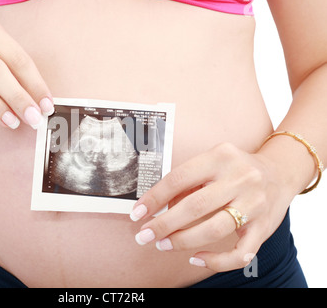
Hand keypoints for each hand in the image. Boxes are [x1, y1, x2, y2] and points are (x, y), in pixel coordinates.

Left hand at [130, 142, 293, 271]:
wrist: (280, 172)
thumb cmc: (236, 168)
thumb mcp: (212, 162)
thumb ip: (188, 182)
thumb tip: (158, 208)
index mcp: (220, 157)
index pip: (179, 178)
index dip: (154, 198)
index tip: (137, 213)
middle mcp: (240, 178)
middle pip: (194, 206)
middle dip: (164, 224)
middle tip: (144, 235)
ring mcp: (254, 204)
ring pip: (214, 229)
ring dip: (183, 241)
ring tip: (163, 244)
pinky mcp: (265, 227)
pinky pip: (240, 253)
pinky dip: (216, 261)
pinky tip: (196, 258)